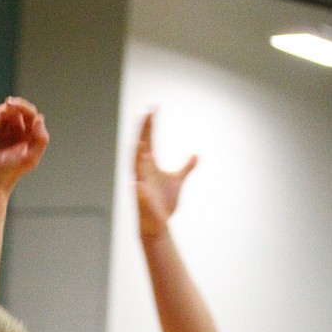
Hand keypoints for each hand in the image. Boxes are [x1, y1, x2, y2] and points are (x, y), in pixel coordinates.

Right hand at [0, 97, 48, 192]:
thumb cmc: (9, 174)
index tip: (10, 104)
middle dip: (3, 110)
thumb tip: (39, 118)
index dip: (21, 105)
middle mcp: (14, 131)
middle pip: (11, 109)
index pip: (28, 113)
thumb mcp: (30, 159)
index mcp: (28, 135)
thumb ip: (40, 139)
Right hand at [135, 112, 197, 241]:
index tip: (152, 108)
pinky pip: (137, 189)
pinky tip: (137, 177)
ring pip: (135, 165)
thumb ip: (186, 166)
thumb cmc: (164, 202)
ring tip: (141, 139)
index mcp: (149, 165)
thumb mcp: (178, 179)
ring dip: (137, 153)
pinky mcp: (141, 198)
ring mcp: (140, 183)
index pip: (147, 139)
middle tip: (146, 113)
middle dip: (143, 131)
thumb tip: (196, 154)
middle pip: (140, 146)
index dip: (150, 124)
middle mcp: (142, 171)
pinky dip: (137, 183)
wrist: (158, 223)